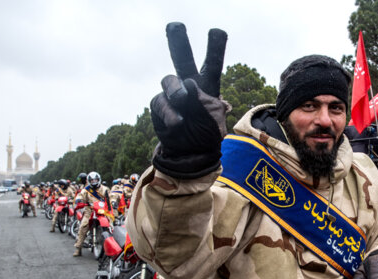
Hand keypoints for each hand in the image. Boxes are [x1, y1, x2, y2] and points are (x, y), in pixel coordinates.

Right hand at [150, 23, 229, 178]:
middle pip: (183, 58)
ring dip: (175, 90)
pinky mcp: (160, 105)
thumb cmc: (206, 136)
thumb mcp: (214, 121)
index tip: (217, 32)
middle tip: (175, 26)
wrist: (190, 153)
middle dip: (178, 41)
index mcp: (208, 86)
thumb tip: (189, 85)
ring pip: (169, 80)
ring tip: (182, 100)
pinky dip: (168, 112)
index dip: (215, 48)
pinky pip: (160, 102)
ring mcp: (173, 94)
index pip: (212, 64)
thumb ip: (205, 102)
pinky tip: (177, 122)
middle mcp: (189, 85)